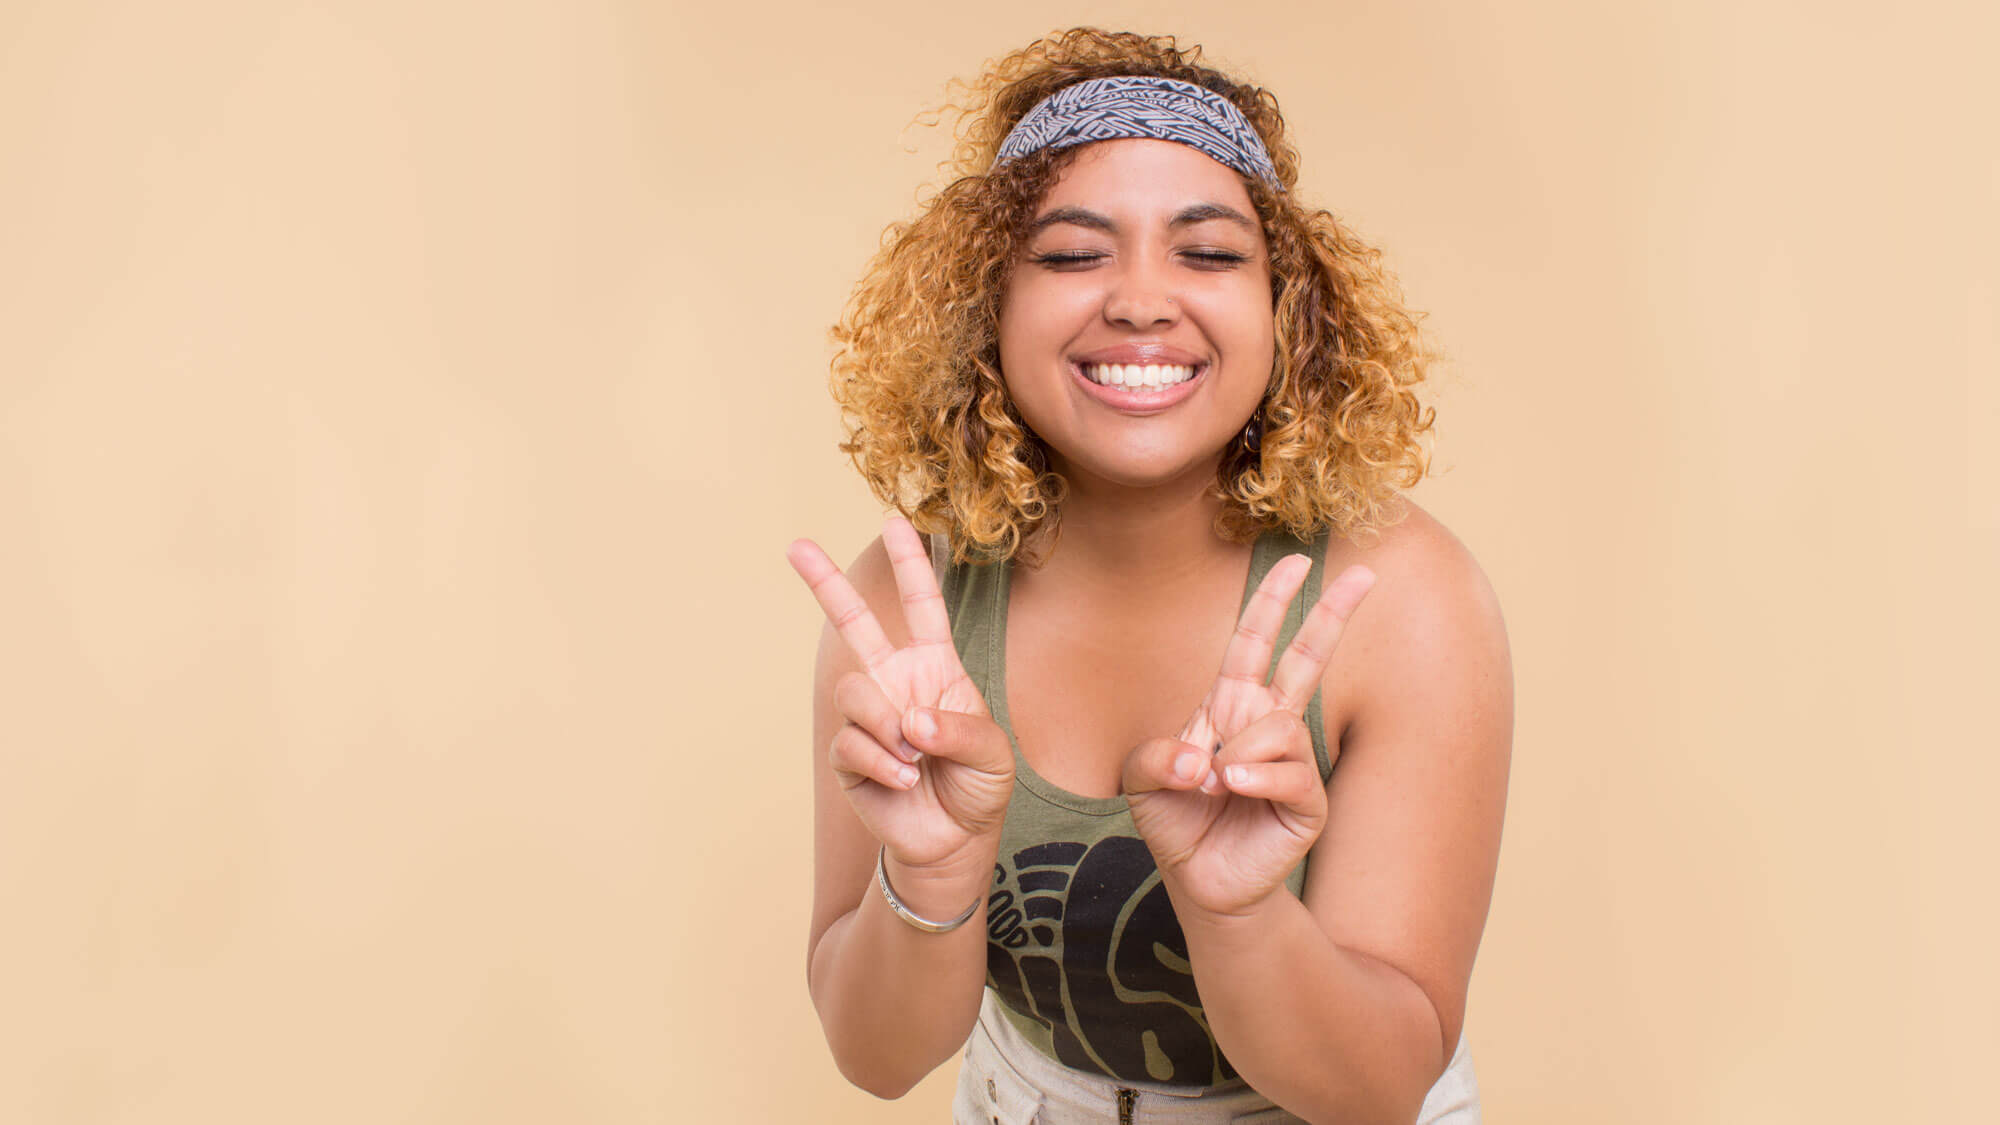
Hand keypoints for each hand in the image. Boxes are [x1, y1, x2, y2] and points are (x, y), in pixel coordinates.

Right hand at [787, 515, 1014, 871]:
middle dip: (825, 583)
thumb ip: (958, 729)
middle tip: (797, 545)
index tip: (897, 523)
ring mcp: (868, 717)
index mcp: (935, 668)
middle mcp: (896, 683)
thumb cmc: (978, 788)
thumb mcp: (992, 755)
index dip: (911, 566)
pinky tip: (904, 781)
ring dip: (888, 727)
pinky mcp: (849, 755)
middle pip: (854, 623)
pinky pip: (853, 743)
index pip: (923, 607)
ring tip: (914, 759)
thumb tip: (909, 720)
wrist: (953, 841)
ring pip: (857, 693)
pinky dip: (884, 764)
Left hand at [1121, 554, 1376, 919]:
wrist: (1198, 881)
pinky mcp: (1307, 802)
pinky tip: (1232, 790)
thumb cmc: (1176, 822)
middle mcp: (1267, 726)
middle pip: (1308, 659)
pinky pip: (1289, 771)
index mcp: (1230, 707)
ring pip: (1280, 725)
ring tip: (1215, 784)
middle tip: (1367, 575)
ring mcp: (1291, 763)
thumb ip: (1155, 757)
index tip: (1296, 561)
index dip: (1273, 602)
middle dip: (1333, 615)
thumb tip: (1206, 760)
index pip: (1254, 643)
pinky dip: (1254, 777)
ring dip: (1237, 752)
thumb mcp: (1141, 781)